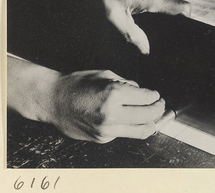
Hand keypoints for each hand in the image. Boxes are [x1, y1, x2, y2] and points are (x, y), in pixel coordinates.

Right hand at [7, 56, 164, 143]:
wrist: (53, 101)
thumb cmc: (76, 84)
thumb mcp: (105, 75)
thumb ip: (126, 84)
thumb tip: (142, 92)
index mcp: (113, 95)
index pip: (146, 98)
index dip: (155, 96)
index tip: (156, 95)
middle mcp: (111, 115)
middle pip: (148, 117)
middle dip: (159, 109)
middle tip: (160, 104)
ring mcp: (106, 130)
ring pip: (141, 131)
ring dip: (152, 123)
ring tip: (154, 115)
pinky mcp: (102, 139)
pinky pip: (125, 134)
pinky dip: (132, 126)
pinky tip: (131, 118)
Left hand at [70, 0, 190, 53]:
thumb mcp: (115, 16)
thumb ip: (132, 35)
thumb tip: (146, 50)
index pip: (185, 10)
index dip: (186, 24)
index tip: (179, 36)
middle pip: (178, 9)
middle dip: (171, 23)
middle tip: (156, 32)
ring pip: (171, 3)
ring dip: (163, 13)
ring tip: (148, 20)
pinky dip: (158, 5)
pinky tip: (146, 10)